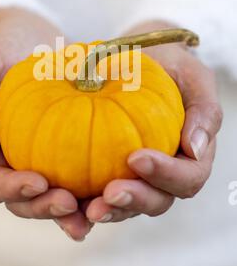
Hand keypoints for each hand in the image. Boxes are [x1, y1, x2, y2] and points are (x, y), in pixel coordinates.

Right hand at [0, 7, 91, 240]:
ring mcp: (45, 160)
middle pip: (25, 200)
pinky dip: (98, 187)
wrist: (36, 39)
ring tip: (98, 211)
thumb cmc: (5, 50)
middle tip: (70, 204)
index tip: (38, 182)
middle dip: (45, 208)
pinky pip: (84, 175)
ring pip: (56, 196)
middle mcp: (16, 162)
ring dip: (74, 211)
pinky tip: (120, 188)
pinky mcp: (72, 153)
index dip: (12, 189)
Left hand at [85, 21, 222, 223]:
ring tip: (83, 206)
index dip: (166, 175)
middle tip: (109, 193)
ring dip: (106, 210)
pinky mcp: (104, 174)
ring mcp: (133, 177)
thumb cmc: (166, 65)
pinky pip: (94, 195)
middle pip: (157, 200)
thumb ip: (204, 109)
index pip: (187, 177)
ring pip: (124, 205)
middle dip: (135, 200)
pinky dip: (80, 204)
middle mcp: (163, 173)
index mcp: (188, 155)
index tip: (136, 157)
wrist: (133, 56)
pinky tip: (62, 199)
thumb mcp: (191, 75)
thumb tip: (195, 148)